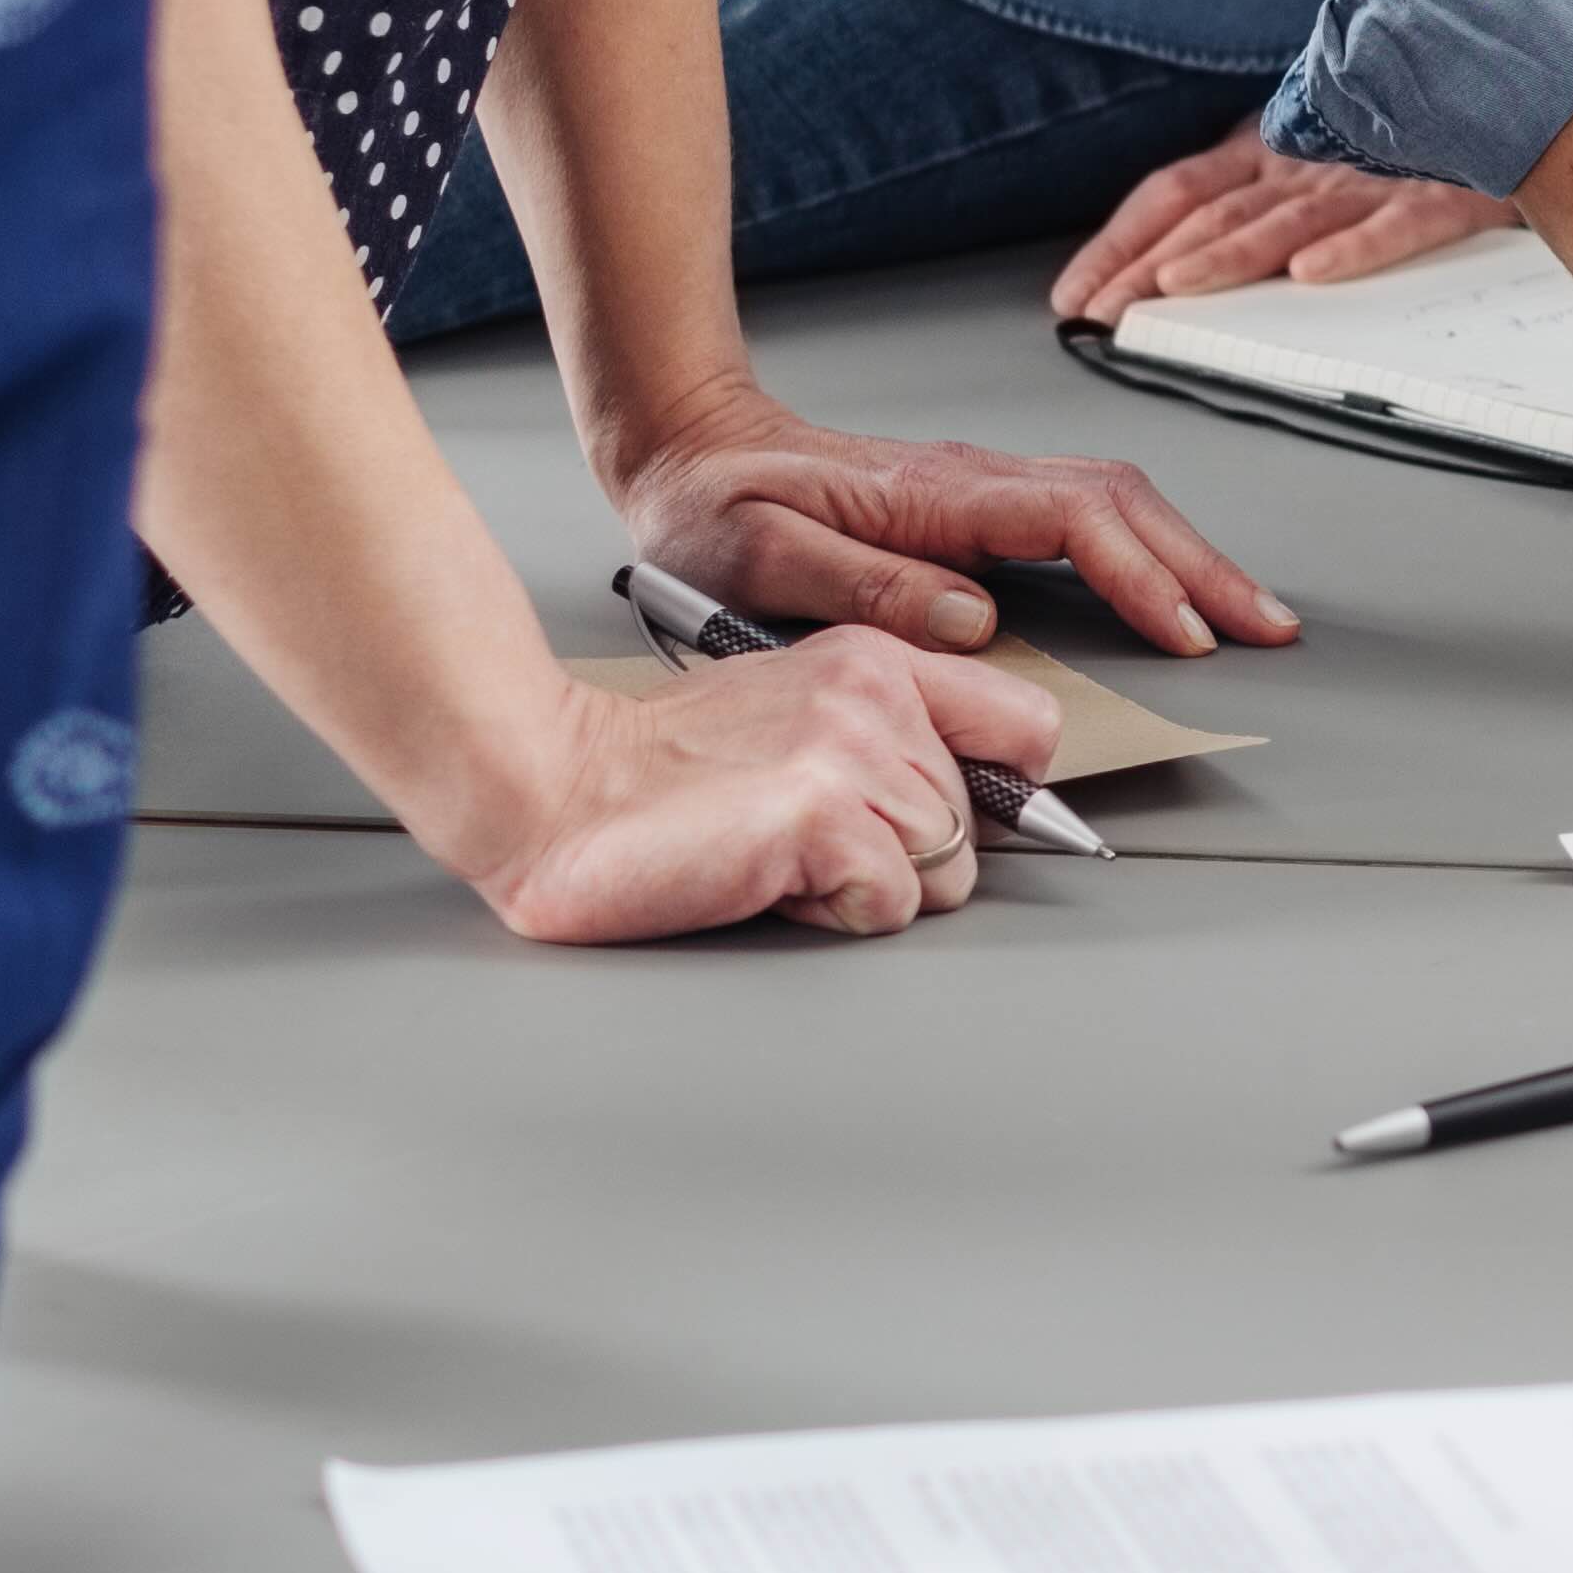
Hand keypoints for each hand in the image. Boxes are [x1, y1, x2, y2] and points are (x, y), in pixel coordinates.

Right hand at [447, 630, 1046, 945]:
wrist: (548, 789)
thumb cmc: (656, 772)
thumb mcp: (791, 716)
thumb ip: (884, 738)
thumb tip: (977, 806)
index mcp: (874, 658)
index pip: (1024, 723)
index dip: (999, 787)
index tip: (956, 819)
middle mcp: (876, 692)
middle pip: (980, 819)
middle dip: (905, 854)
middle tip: (806, 840)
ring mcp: (851, 750)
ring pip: (946, 869)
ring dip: (865, 888)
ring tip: (780, 856)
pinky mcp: (823, 814)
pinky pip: (890, 904)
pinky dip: (831, 913)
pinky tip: (764, 877)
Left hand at [599, 374, 1296, 655]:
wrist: (687, 446)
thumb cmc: (711, 508)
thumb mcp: (756, 557)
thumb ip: (865, 585)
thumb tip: (976, 617)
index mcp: (932, 493)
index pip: (1073, 520)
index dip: (1142, 577)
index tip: (1186, 633)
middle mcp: (971, 479)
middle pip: (1124, 503)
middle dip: (1204, 565)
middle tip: (1266, 626)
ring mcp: (979, 486)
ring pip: (1117, 502)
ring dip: (1188, 555)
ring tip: (1243, 613)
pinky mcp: (975, 504)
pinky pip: (1088, 515)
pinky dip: (1147, 548)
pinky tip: (1167, 584)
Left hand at [1048, 120, 1499, 313]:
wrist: (1518, 85)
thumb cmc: (1411, 136)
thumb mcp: (1319, 158)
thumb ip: (1262, 200)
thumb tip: (1174, 260)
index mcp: (1273, 147)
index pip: (1178, 191)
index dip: (1121, 241)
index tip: (1072, 296)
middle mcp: (1312, 156)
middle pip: (1217, 211)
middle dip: (1150, 263)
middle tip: (1103, 311)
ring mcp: (1377, 170)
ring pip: (1291, 217)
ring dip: (1230, 254)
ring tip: (1174, 288)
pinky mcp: (1447, 186)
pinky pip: (1397, 220)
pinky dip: (1355, 246)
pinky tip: (1314, 274)